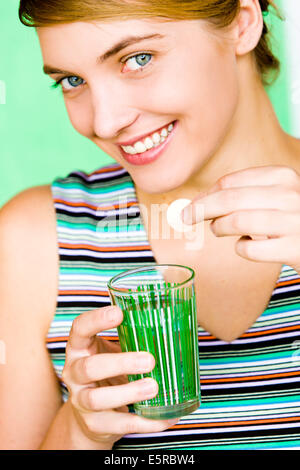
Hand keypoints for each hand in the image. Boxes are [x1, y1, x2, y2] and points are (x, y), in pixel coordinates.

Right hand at [62, 306, 177, 448]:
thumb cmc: (108, 374)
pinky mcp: (96, 424)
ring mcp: (82, 401)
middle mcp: (75, 373)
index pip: (79, 329)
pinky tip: (166, 416)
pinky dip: (146, 422)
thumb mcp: (112, 352)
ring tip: (154, 387)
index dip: (96, 320)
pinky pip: (120, 425)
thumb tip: (170, 324)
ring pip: (98, 399)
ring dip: (128, 393)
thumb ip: (131, 339)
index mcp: (80, 348)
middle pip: (90, 367)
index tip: (118, 313)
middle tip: (149, 360)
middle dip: (120, 363)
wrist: (91, 416)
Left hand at [182, 165, 299, 273]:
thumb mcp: (277, 198)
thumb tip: (199, 203)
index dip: (205, 195)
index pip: (231, 182)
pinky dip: (240, 249)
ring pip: (237, 221)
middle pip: (229, 199)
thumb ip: (246, 195)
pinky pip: (250, 249)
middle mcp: (290, 195)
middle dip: (200, 209)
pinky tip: (246, 247)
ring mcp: (294, 222)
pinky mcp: (294, 249)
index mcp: (282, 177)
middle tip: (185, 218)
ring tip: (219, 231)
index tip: (192, 205)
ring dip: (219, 228)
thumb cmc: (293, 220)